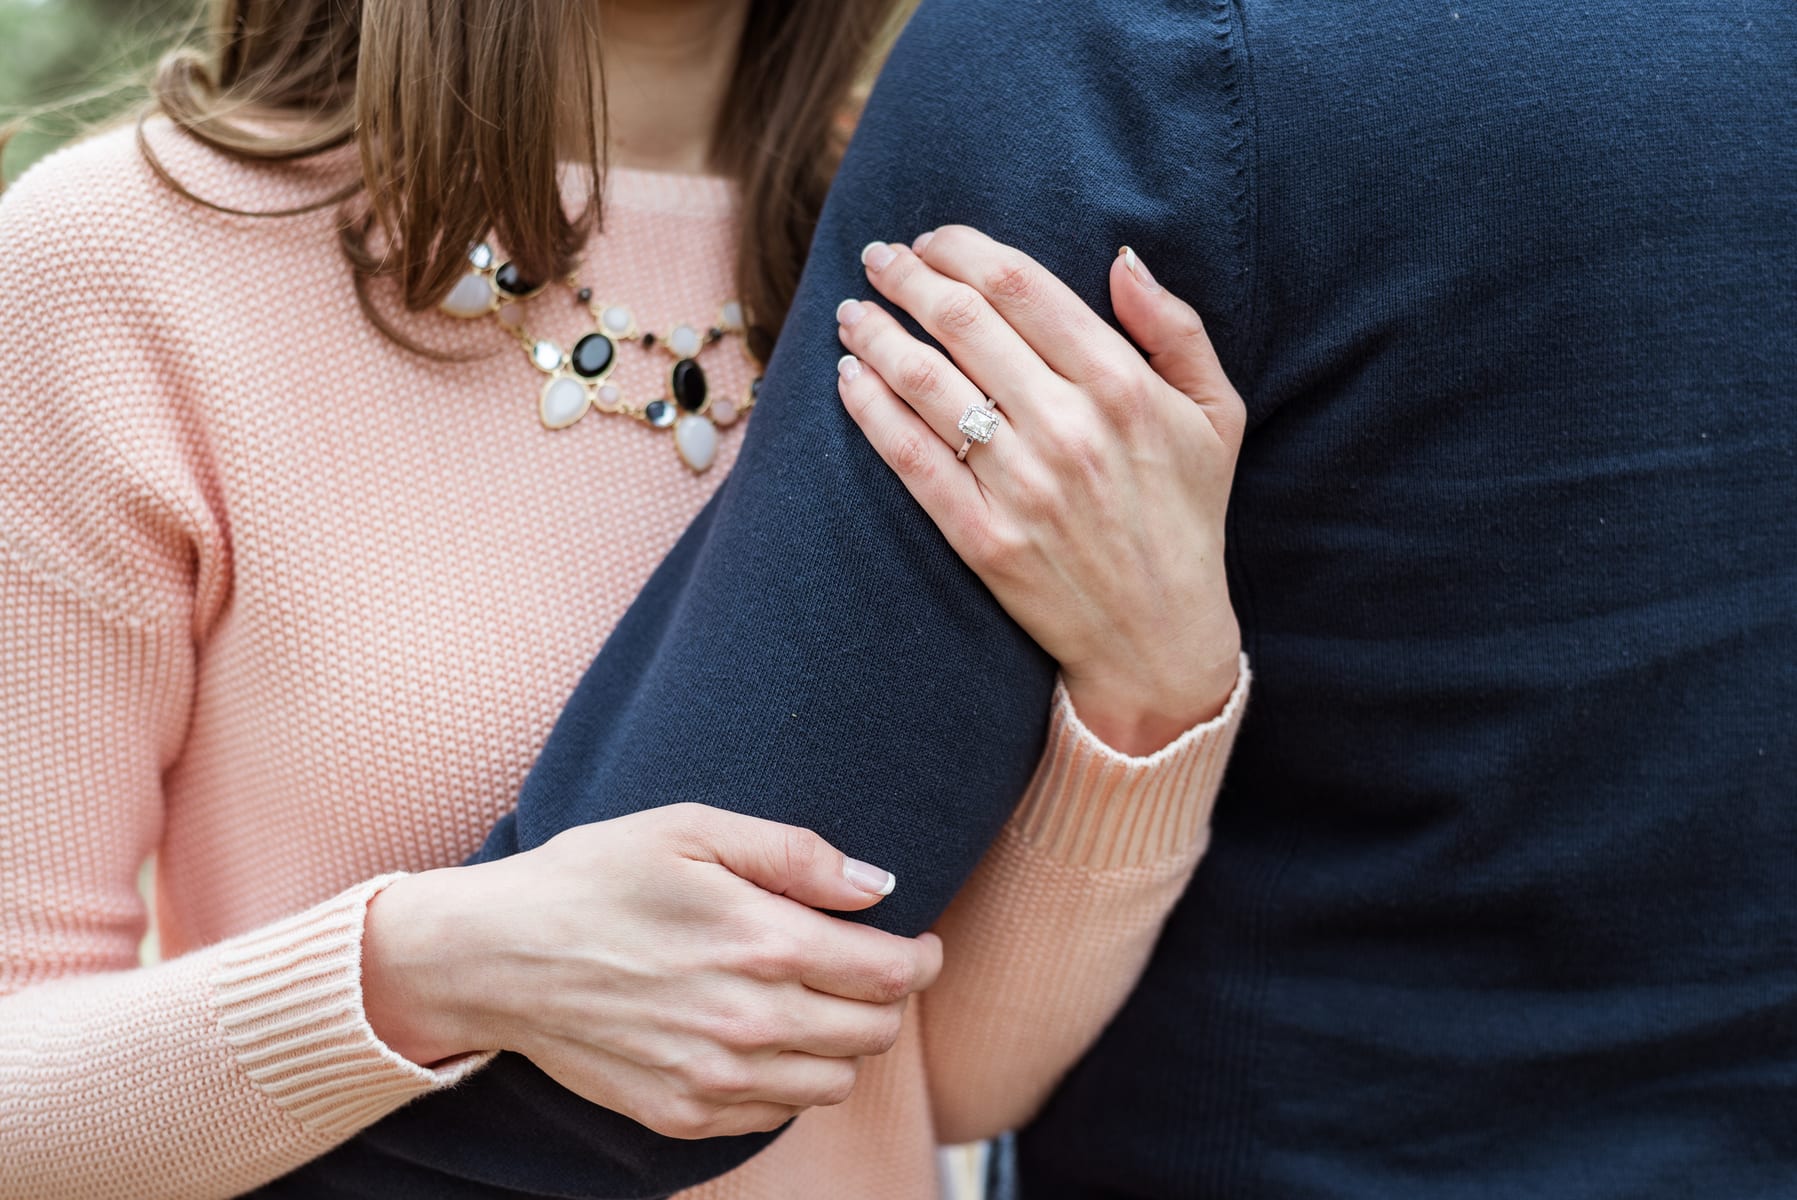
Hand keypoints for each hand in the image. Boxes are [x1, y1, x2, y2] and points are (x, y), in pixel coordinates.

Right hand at [362, 803, 939, 1138]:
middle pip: (875, 1034)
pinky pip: (777, 1116)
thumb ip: (796, 854)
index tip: (920, 943)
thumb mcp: (692, 829)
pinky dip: (789, 1082)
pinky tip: (761, 1036)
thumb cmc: (594, 876)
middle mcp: (748, 1022)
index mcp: (761, 943)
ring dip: (843, 1045)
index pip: (892, 975)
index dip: (923, 958)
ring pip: (834, 1083)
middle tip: (869, 967)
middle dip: (889, 999)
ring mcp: (715, 1080)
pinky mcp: (682, 1114)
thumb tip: (880, 886)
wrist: (495, 955)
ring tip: (813, 1001)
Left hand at [836, 228, 1243, 753]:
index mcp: (1122, 385)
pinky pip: (908, 456)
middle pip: (962, 321)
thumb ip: (1176, 327)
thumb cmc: (1187, 515)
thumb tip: (1122, 257)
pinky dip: (869, 407)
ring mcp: (1020, 485)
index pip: (1020, 285)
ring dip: (875, 333)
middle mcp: (1068, 427)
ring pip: (924, 382)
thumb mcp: (1216, 414)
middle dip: (908, 277)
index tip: (933, 240)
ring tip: (853, 313)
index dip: (963, 248)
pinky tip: (848, 377)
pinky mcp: (981, 537)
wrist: (1158, 639)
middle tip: (879, 258)